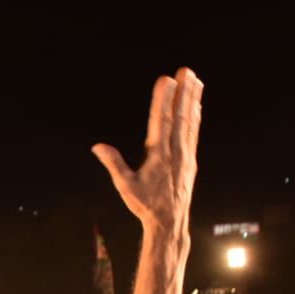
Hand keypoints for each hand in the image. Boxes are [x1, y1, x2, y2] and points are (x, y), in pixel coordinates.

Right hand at [93, 68, 202, 235]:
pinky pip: (193, 133)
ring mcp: (186, 155)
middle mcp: (175, 152)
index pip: (162, 121)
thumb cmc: (145, 205)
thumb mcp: (125, 186)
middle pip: (180, 117)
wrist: (170, 222)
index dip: (164, 100)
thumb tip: (98, 146)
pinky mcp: (190, 160)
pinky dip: (195, 117)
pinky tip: (197, 106)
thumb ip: (114, 164)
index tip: (167, 80)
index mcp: (159, 155)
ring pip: (190, 122)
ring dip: (192, 100)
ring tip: (195, 80)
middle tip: (187, 71)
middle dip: (183, 93)